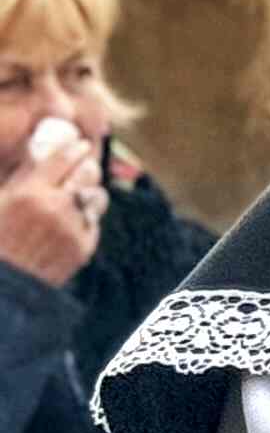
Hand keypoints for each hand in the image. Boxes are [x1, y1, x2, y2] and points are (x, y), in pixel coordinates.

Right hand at [0, 125, 100, 288]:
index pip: (63, 158)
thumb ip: (18, 179)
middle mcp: (55, 208)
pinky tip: (75, 221)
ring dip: (91, 193)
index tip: (80, 145)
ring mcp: (72, 228)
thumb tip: (35, 152)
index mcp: (28, 194)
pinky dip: (86, 220)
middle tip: (85, 166)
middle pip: (87, 173)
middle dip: (87, 167)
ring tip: (81, 195)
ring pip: (97, 197)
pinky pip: (94, 223)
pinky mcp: (83, 248)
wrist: (4, 287)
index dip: (75, 149)